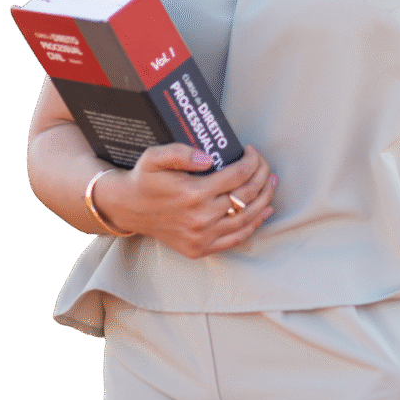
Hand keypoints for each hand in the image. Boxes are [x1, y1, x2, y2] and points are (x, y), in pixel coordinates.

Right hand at [93, 143, 276, 258]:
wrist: (128, 208)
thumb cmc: (145, 179)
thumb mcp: (156, 157)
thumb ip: (182, 152)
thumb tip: (208, 157)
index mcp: (194, 193)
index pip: (238, 176)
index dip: (252, 161)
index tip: (252, 151)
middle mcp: (201, 217)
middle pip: (246, 195)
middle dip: (262, 176)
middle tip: (264, 165)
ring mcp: (202, 236)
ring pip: (247, 218)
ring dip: (265, 199)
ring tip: (271, 183)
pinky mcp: (200, 248)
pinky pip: (236, 239)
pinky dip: (254, 224)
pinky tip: (264, 211)